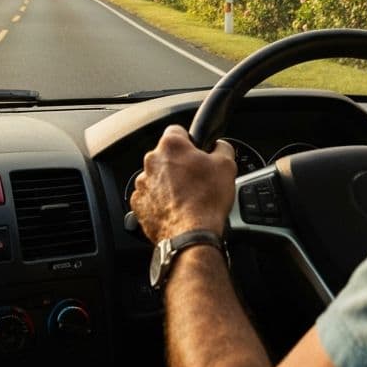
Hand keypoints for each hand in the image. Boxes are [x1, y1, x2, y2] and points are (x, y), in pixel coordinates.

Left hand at [129, 124, 236, 242]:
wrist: (190, 236)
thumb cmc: (206, 201)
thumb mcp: (227, 165)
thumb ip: (222, 147)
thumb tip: (219, 146)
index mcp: (171, 146)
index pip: (178, 131)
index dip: (190, 141)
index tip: (197, 152)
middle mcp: (152, 161)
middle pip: (166, 155)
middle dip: (179, 164)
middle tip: (196, 179)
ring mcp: (142, 183)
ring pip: (157, 177)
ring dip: (169, 183)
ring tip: (187, 198)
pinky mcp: (138, 204)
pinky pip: (150, 197)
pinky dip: (160, 201)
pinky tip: (176, 209)